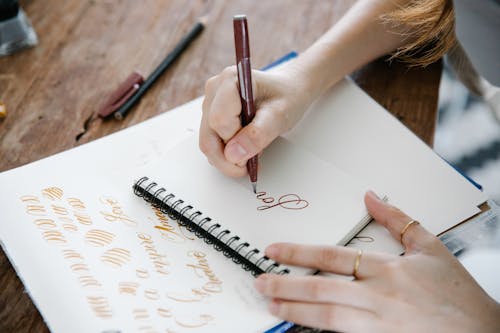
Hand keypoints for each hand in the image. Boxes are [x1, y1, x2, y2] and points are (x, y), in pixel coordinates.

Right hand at [200, 64, 313, 176]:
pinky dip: (226, 153)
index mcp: (230, 80)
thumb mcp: (280, 116)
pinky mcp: (210, 115)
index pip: (219, 120)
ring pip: (207, 141)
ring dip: (227, 157)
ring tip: (251, 155)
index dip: (235, 143)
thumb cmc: (287, 97)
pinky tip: (244, 150)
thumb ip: (258, 135)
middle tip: (248, 166)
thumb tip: (233, 155)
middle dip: (228, 158)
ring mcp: (210, 103)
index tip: (255, 152)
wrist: (289, 90)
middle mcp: (215, 90)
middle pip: (208, 135)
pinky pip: (211, 141)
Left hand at [254, 191, 499, 332]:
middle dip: (286, 285)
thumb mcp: (432, 248)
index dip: (299, 253)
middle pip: (323, 288)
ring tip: (272, 305)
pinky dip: (321, 330)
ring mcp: (380, 324)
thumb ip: (398, 220)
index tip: (274, 251)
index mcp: (388, 269)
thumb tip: (370, 195)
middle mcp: (380, 296)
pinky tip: (303, 325)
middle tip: (260, 281)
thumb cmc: (457, 293)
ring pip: (329, 316)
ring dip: (296, 310)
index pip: (333, 257)